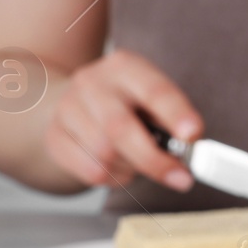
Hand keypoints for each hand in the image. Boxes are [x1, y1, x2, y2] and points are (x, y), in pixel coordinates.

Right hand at [43, 50, 202, 190]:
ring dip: (132, 169)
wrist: (74, 104)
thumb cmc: (128, 106)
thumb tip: (191, 148)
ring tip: (139, 162)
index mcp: (125, 67)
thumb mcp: (152, 101)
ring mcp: (67, 109)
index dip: (175, 114)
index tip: (192, 135)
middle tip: (182, 180)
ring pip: (104, 154)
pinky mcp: (54, 137)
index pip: (153, 90)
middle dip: (155, 160)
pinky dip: (114, 178)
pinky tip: (118, 166)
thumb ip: (172, 121)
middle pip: (120, 128)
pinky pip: (91, 170)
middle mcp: (92, 83)